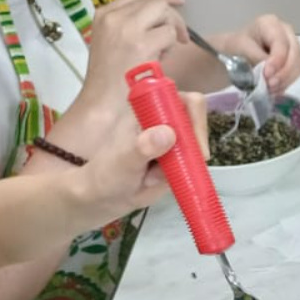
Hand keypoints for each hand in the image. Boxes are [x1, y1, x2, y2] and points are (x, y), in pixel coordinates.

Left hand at [69, 90, 209, 222]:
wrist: (102, 199)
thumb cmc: (106, 174)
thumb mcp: (123, 161)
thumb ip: (142, 147)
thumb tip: (167, 134)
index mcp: (149, 111)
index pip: (183, 101)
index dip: (194, 118)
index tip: (192, 143)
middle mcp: (165, 124)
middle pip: (197, 125)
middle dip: (191, 149)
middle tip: (182, 166)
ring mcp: (173, 144)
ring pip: (196, 151)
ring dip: (183, 168)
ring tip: (154, 178)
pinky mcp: (177, 163)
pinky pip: (193, 169)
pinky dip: (182, 179)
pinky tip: (157, 183)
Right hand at [84, 0, 189, 101]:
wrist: (102, 106)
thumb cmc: (110, 82)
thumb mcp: (112, 43)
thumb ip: (130, 25)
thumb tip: (158, 15)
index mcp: (103, 15)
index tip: (178, 1)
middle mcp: (112, 17)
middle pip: (155, 1)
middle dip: (173, 17)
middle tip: (181, 37)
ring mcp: (126, 29)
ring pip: (163, 13)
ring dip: (170, 33)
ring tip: (161, 54)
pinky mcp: (140, 44)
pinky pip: (168, 34)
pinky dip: (170, 48)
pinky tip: (159, 63)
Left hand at [214, 14, 299, 95]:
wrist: (235, 53)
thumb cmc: (236, 47)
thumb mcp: (240, 48)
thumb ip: (256, 57)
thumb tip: (270, 72)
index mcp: (271, 24)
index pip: (281, 43)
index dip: (277, 60)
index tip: (266, 75)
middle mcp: (286, 32)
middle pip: (295, 53)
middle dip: (284, 72)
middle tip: (270, 85)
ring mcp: (292, 46)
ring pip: (298, 65)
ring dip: (286, 80)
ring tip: (270, 89)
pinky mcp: (294, 60)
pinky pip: (296, 73)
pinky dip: (286, 83)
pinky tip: (274, 89)